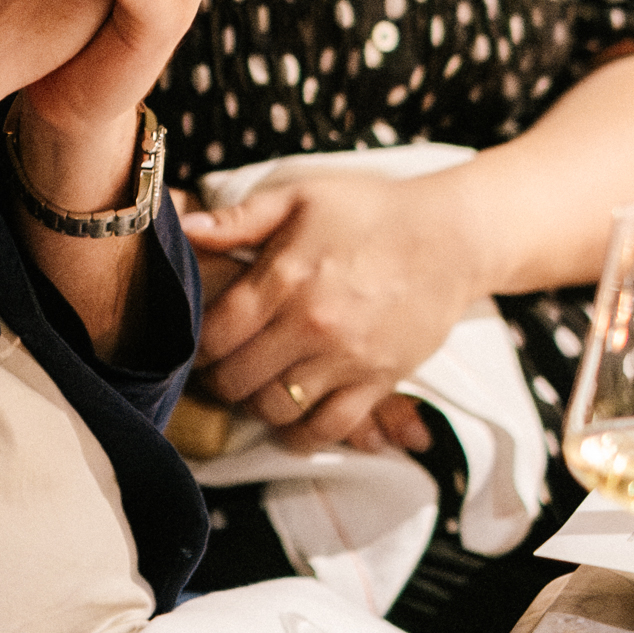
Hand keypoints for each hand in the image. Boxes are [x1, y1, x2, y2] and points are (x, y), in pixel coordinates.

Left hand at [182, 164, 486, 453]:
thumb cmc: (370, 210)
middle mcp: (311, 324)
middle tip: (222, 371)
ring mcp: (346, 357)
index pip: (216, 334)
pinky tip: (291, 423)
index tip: (202, 343)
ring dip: (255, 406)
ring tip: (254, 390)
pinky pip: (328, 427)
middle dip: (220, 379)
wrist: (450, 237)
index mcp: (284, 277)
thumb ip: (238, 218)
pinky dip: (302, 435)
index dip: (198, 345)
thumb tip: (183, 228)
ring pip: (277, 407)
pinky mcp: (379, 381)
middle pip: (238, 378)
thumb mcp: (300, 197)